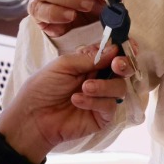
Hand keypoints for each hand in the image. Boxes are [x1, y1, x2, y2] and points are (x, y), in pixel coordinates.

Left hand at [0, 42, 135, 158]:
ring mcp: (101, 98)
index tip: (130, 46)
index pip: (113, 54)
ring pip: (119, 88)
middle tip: (117, 65)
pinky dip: (94, 102)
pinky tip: (77, 101)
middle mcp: (98, 79)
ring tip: (84, 88)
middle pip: (123, 70)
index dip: (123, 49)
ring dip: (104, 86)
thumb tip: (115, 49)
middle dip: (123, 65)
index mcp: (89, 64)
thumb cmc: (42, 88)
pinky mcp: (102, 117)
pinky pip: (110, 106)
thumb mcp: (63, 65)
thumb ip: (90, 58)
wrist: (33, 117)